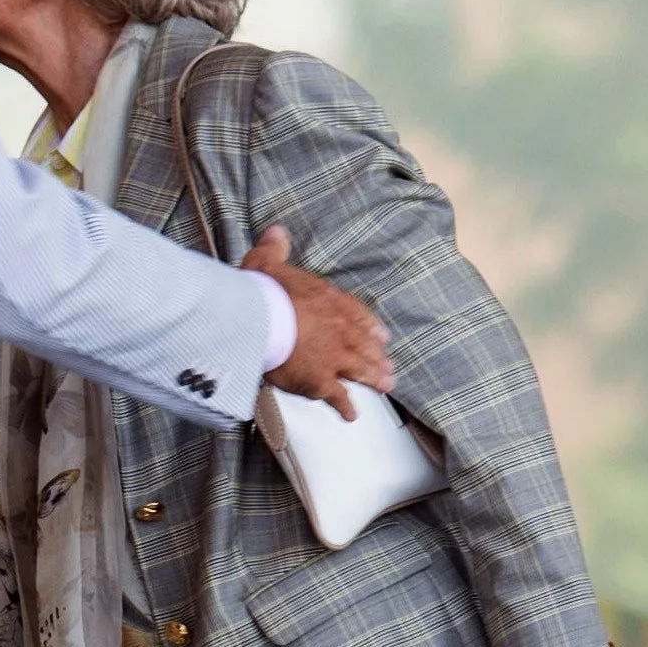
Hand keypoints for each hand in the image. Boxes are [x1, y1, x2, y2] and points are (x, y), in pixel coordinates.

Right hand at [244, 226, 391, 419]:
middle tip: (388, 366)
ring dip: (374, 378)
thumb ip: (276, 247)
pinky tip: (352, 415)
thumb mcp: (268, 261)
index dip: (370, 326)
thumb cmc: (263, 291)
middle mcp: (340, 330)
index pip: (357, 314)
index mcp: (330, 302)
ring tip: (384, 386)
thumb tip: (277, 231)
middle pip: (364, 345)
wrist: (259, 320)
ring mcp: (334, 357)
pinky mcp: (321, 381)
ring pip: (361, 370)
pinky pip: (338, 397)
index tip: (381, 335)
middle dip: (377, 357)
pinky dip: (346, 406)